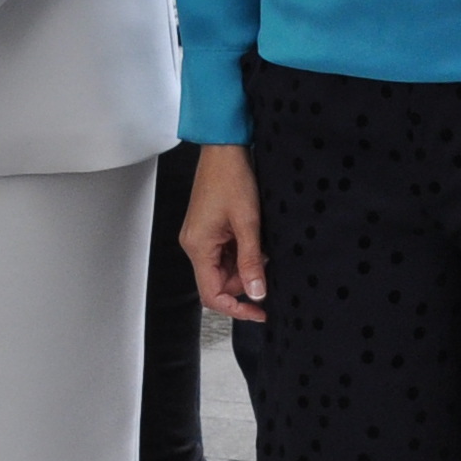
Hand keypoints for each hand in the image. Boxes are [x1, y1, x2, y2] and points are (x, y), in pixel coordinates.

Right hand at [180, 143, 266, 319]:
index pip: (211, 294)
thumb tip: (257, 293)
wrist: (224, 149)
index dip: (236, 308)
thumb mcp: (248, 223)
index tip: (259, 312)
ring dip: (245, 264)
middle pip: (218, 282)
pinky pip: (224, 253)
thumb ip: (251, 261)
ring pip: (224, 268)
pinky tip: (254, 237)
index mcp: (198, 246)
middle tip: (266, 265)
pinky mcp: (208, 229)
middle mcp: (194, 245)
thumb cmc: (231, 178)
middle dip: (245, 280)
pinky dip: (242, 252)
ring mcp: (200, 237)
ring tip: (261, 245)